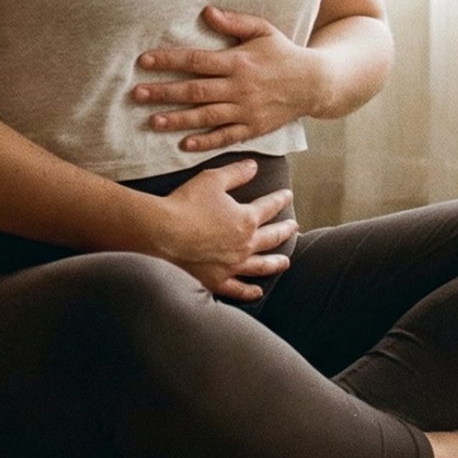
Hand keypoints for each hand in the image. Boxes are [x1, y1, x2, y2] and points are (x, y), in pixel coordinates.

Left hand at [131, 6, 329, 153]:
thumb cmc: (283, 53)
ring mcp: (246, 110)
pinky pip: (226, 136)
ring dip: (178, 119)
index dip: (169, 60)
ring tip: (153, 121)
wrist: (315, 83)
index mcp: (238, 61)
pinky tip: (185, 145)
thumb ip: (234, 21)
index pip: (197, 60)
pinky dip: (206, 142)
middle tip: (137, 94)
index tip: (144, 61)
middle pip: (195, 90)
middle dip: (164, 92)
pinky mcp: (253, 128)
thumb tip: (206, 12)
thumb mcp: (263, 30)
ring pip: (206, 116)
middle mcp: (239, 87)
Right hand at [149, 157, 298, 300]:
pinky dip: (250, 291)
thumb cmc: (187, 203)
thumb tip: (254, 166)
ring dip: (276, 262)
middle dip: (285, 230)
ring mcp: (232, 265)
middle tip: (293, 227)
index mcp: (246, 219)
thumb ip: (236, 173)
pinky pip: (238, 288)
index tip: (288, 196)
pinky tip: (257, 291)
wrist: (164, 231)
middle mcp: (245, 244)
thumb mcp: (213, 179)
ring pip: (262, 265)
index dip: (280, 200)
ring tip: (286, 262)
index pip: (269, 207)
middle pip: (272, 237)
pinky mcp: (217, 279)